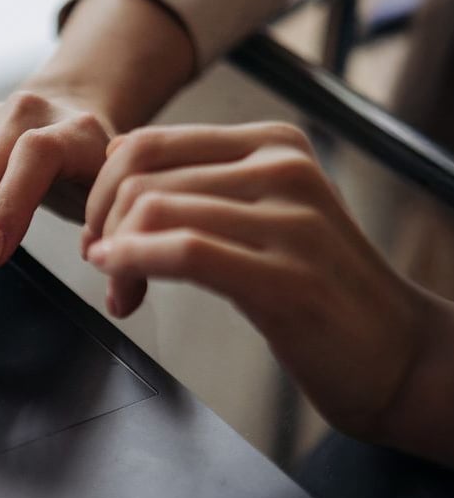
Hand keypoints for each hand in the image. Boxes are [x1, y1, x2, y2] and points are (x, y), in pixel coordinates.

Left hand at [82, 121, 431, 444]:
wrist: (398, 354)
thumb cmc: (316, 288)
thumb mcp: (261, 215)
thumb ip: (197, 184)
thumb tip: (114, 162)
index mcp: (273, 143)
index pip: (148, 143)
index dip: (102, 191)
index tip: (100, 233)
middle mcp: (284, 169)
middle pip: (140, 178)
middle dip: (102, 226)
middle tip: (104, 268)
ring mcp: (290, 221)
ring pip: (152, 210)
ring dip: (115, 256)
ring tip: (122, 290)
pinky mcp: (287, 278)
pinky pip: (183, 252)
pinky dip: (134, 264)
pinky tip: (123, 286)